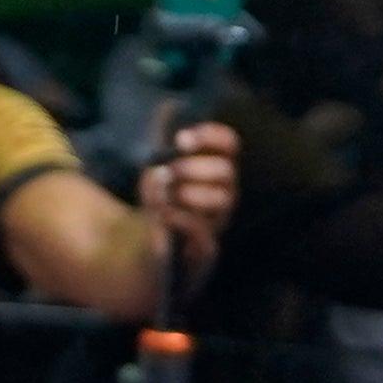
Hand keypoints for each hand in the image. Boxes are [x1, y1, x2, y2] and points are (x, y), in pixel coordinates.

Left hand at [146, 116, 238, 261]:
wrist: (155, 247)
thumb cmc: (160, 202)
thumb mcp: (153, 175)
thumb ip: (157, 160)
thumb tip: (162, 162)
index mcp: (215, 169)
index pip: (229, 143)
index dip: (209, 136)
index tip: (179, 140)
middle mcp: (225, 192)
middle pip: (226, 171)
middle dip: (195, 167)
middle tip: (170, 170)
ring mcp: (218, 220)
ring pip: (222, 199)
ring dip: (190, 192)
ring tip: (168, 194)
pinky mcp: (207, 247)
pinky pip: (203, 230)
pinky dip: (180, 218)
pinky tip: (162, 213)